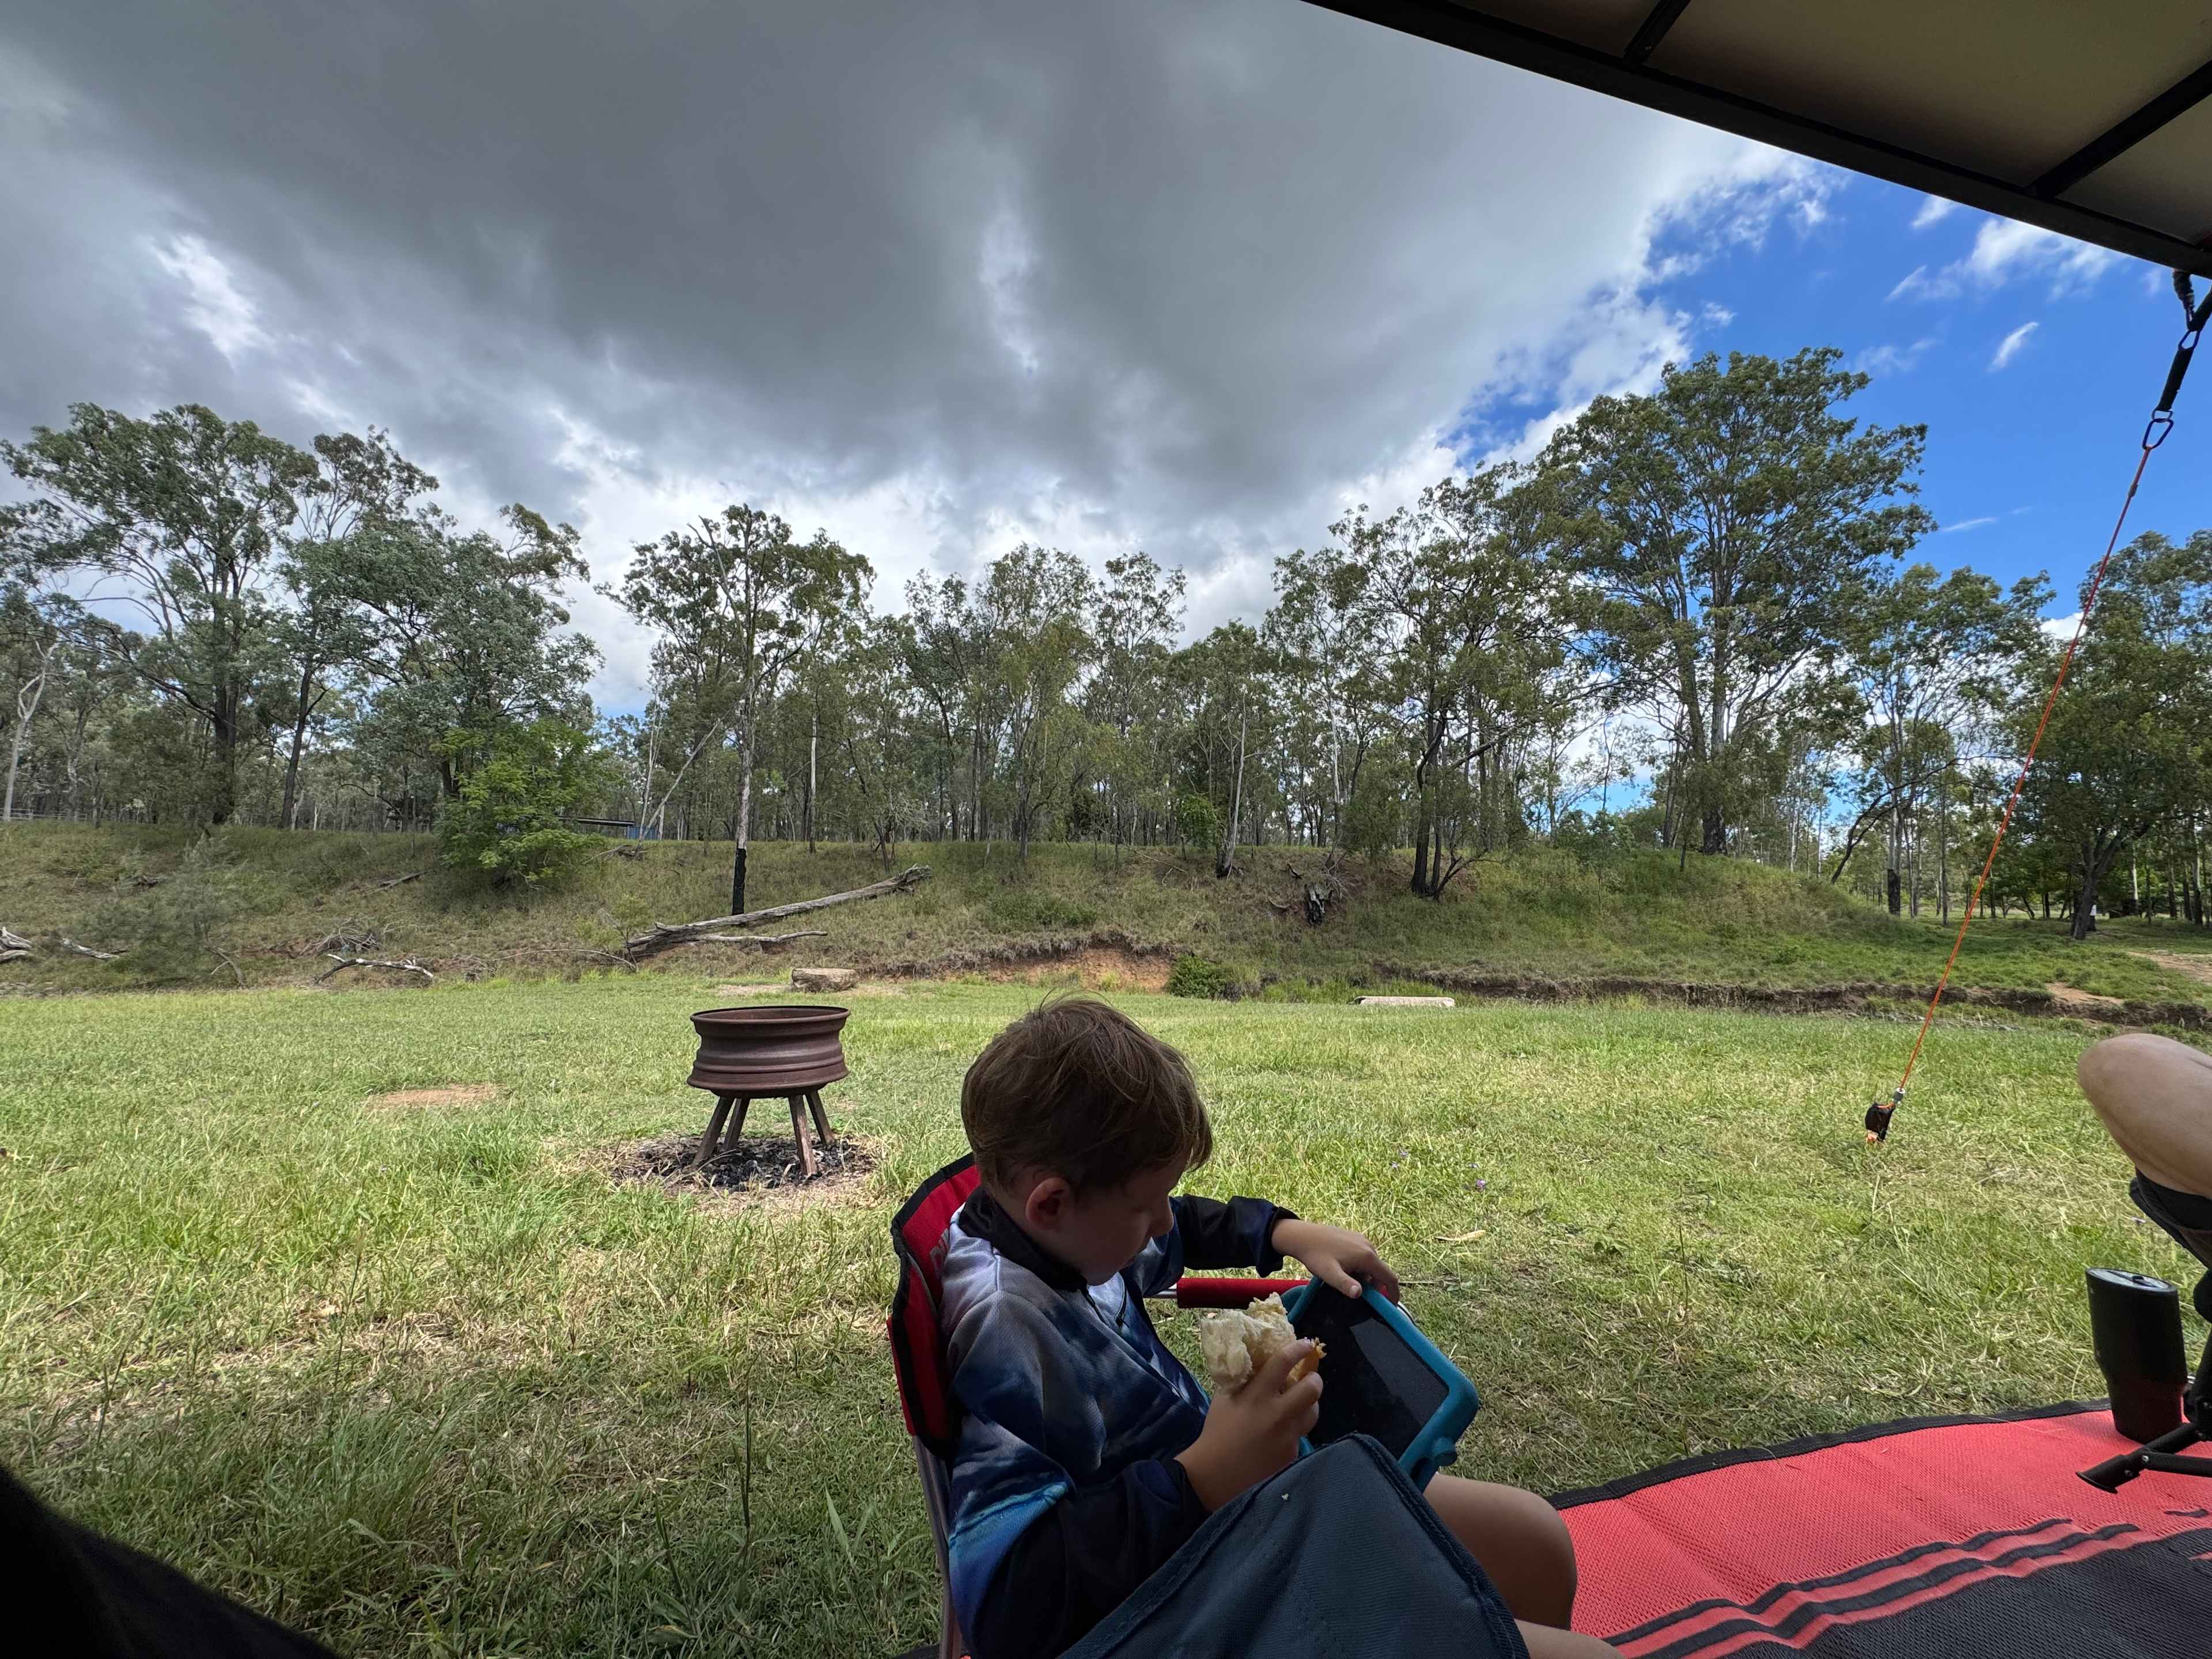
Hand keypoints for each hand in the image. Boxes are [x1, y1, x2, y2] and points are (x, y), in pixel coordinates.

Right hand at [1176, 1338, 1322, 1510]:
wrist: (1216, 1474)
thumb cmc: (1217, 1432)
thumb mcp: (1225, 1398)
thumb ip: (1245, 1380)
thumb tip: (1260, 1363)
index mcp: (1257, 1396)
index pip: (1283, 1363)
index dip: (1298, 1349)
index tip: (1305, 1344)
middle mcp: (1277, 1414)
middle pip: (1312, 1389)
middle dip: (1315, 1378)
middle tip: (1310, 1377)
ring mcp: (1287, 1437)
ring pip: (1313, 1413)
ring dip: (1310, 1404)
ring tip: (1300, 1404)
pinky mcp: (1291, 1455)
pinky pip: (1300, 1435)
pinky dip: (1294, 1429)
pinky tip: (1281, 1434)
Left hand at [1274, 1218, 1400, 1301]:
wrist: (1302, 1235)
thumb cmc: (1316, 1255)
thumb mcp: (1330, 1274)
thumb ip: (1345, 1284)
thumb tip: (1359, 1293)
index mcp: (1367, 1256)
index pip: (1389, 1277)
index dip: (1393, 1293)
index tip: (1391, 1305)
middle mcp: (1368, 1246)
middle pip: (1380, 1271)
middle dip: (1374, 1286)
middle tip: (1358, 1295)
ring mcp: (1361, 1240)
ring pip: (1371, 1264)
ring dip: (1365, 1276)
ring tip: (1345, 1280)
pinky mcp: (1354, 1237)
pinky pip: (1363, 1256)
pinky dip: (1359, 1267)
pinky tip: (1343, 1269)